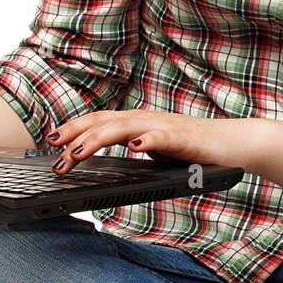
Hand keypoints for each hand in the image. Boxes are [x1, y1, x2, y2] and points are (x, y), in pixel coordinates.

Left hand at [45, 110, 262, 175]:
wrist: (232, 142)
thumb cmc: (193, 148)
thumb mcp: (155, 150)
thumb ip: (134, 152)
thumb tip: (107, 162)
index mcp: (137, 123)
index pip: (98, 122)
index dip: (74, 128)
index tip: (51, 141)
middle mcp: (146, 120)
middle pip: (104, 122)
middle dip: (76, 134)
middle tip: (53, 149)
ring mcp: (164, 126)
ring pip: (125, 127)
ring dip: (99, 138)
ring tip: (78, 153)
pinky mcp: (184, 138)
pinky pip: (163, 137)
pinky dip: (148, 140)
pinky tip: (135, 147)